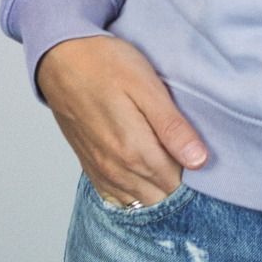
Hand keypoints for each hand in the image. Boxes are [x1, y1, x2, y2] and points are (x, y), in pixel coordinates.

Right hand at [36, 35, 210, 206]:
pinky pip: (117, 197)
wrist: (62, 60)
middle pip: (160, 196)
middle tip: (183, 150)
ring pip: (139, 201)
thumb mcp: (147, 87)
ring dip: (157, 187)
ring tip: (165, 156)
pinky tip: (142, 169)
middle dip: (178, 181)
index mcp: (134, 151)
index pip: (177, 183)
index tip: (197, 150)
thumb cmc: (106, 65)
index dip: (193, 170)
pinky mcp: (90, 167)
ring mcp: (101, 171)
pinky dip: (135, 191)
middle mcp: (116, 169)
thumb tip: (199, 161)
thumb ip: (172, 127)